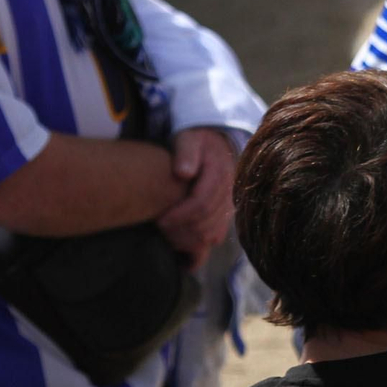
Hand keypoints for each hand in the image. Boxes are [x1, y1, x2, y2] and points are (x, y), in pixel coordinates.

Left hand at [155, 127, 237, 270]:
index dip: (180, 216)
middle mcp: (227, 194)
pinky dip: (198, 247)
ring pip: (211, 235)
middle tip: (159, 230)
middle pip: (206, 224)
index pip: (202, 204)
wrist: (214, 146)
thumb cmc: (195, 142)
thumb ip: (186, 152)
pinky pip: (215, 238)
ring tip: (166, 238)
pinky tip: (180, 248)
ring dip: (187, 241)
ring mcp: (228, 207)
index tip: (160, 221)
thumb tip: (183, 173)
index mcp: (219, 175)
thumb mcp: (188, 139)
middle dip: (180, 231)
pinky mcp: (224, 217)